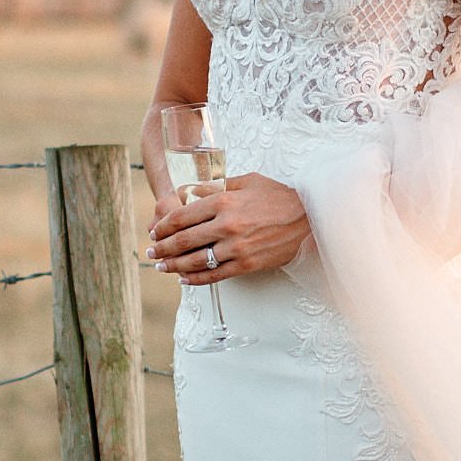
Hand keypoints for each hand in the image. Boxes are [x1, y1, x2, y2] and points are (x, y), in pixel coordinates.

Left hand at [147, 173, 310, 284]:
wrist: (310, 219)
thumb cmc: (279, 196)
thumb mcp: (247, 181)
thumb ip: (217, 185)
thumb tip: (191, 192)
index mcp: (224, 201)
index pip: (182, 216)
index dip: (163, 226)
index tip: (154, 231)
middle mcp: (227, 225)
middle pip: (183, 240)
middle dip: (162, 248)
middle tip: (151, 251)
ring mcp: (236, 248)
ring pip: (195, 261)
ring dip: (173, 265)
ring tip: (161, 267)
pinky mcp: (246, 264)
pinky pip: (214, 276)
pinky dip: (195, 280)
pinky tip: (184, 279)